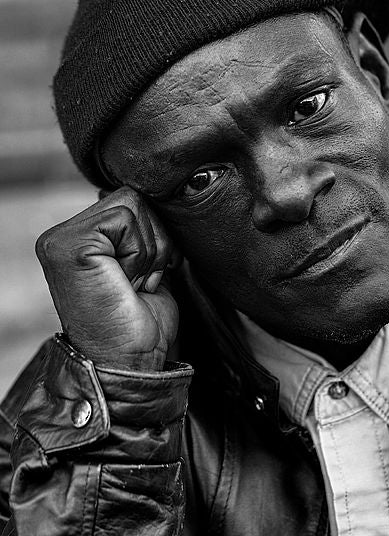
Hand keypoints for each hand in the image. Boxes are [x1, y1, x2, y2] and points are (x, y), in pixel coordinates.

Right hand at [35, 187, 180, 370]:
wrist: (132, 362)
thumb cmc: (141, 322)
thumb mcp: (145, 265)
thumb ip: (139, 233)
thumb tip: (148, 200)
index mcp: (79, 238)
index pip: (131, 200)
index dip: (155, 236)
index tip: (149, 276)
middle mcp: (63, 235)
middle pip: (135, 197)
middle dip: (154, 242)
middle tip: (139, 282)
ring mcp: (62, 239)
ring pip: (134, 203)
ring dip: (149, 251)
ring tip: (133, 284)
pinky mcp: (70, 245)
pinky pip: (127, 218)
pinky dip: (141, 253)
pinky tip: (128, 283)